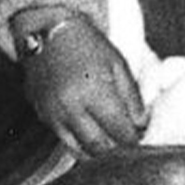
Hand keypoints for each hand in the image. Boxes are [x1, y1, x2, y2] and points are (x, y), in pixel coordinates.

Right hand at [21, 12, 145, 156]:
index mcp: (94, 91)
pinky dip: (80, 146)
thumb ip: (132, 97)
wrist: (46, 31)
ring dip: (98, 153)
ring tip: (113, 147)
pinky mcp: (42, 116)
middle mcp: (71, 107)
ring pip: (79, 150)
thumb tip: (142, 124)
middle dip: (117, 151)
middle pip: (99, 146)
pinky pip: (64, 142)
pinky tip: (93, 141)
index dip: (133, 139)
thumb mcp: (117, 63)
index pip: (119, 130)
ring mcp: (54, 114)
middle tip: (129, 149)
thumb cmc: (86, 44)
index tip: (141, 140)